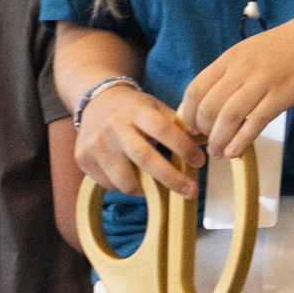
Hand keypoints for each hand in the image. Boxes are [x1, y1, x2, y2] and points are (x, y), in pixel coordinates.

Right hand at [75, 83, 200, 200]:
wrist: (95, 100)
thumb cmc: (134, 109)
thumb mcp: (156, 108)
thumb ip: (180, 126)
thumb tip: (210, 143)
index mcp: (136, 111)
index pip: (164, 130)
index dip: (184, 148)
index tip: (200, 162)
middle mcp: (114, 126)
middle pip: (144, 159)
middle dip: (171, 179)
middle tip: (191, 192)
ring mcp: (95, 143)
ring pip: (125, 180)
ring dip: (146, 189)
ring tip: (157, 187)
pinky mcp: (83, 158)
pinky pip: (109, 184)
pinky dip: (124, 186)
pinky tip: (131, 177)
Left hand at [179, 9, 293, 158]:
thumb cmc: (284, 47)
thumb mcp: (248, 53)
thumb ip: (230, 75)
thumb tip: (212, 104)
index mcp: (229, 58)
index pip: (195, 89)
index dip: (188, 114)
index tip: (191, 129)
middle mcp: (241, 68)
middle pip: (208, 106)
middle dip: (203, 132)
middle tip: (206, 144)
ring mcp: (262, 81)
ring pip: (229, 116)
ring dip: (219, 140)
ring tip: (217, 153)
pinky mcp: (282, 94)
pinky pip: (256, 121)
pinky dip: (241, 140)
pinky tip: (234, 152)